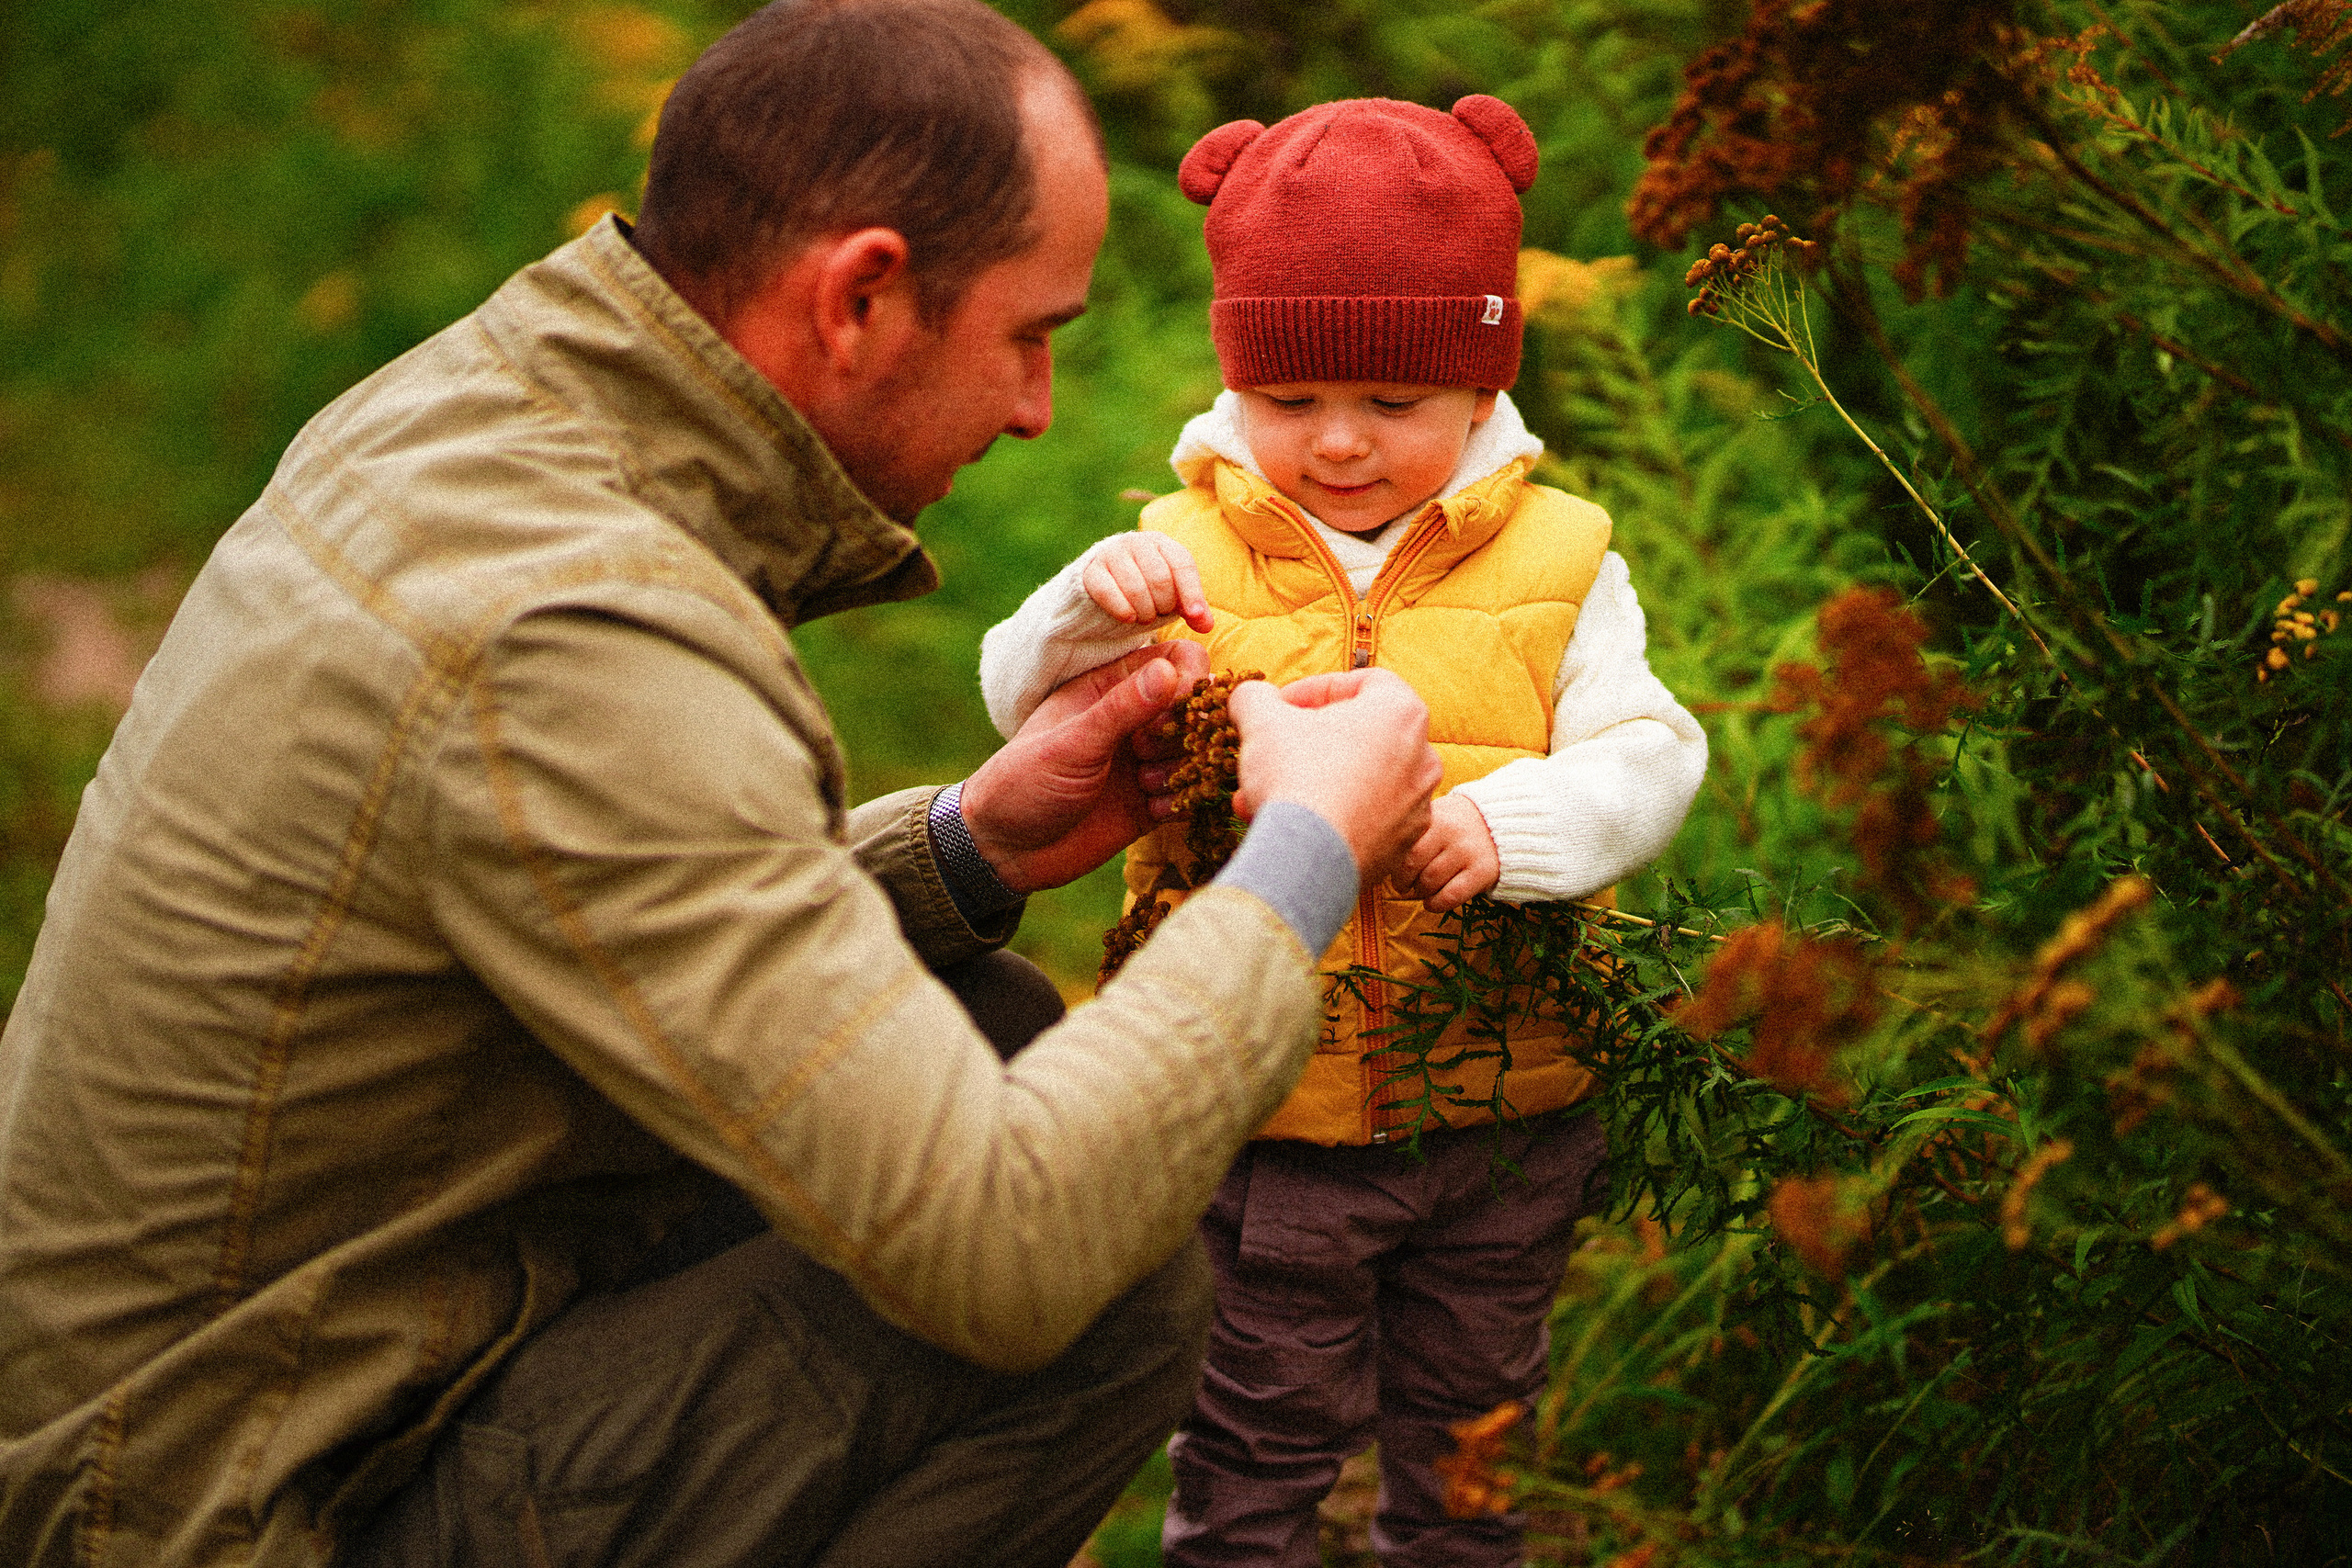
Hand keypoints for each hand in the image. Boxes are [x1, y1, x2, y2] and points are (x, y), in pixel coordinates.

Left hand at [959, 641, 1210, 893]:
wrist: (1004, 851)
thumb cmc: (1023, 783)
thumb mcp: (1072, 743)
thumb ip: (1123, 708)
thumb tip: (1172, 669)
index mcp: (1109, 687)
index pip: (1174, 659)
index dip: (1186, 680)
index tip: (1171, 709)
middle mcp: (1132, 719)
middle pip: (1194, 708)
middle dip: (1183, 731)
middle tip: (1145, 753)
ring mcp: (1143, 760)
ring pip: (1195, 752)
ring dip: (1180, 768)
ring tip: (1143, 785)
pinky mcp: (1150, 800)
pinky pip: (1189, 792)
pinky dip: (1178, 801)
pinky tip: (1149, 811)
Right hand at [1082, 534, 1212, 632]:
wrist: (1105, 592)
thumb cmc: (1148, 594)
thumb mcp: (1173, 600)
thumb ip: (1193, 611)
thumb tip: (1207, 626)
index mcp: (1162, 543)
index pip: (1182, 564)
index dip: (1191, 592)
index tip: (1195, 616)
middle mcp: (1136, 542)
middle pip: (1160, 578)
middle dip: (1163, 605)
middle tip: (1159, 614)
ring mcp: (1111, 554)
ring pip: (1135, 587)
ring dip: (1144, 611)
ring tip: (1144, 617)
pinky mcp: (1090, 571)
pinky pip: (1107, 592)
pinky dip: (1121, 609)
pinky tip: (1128, 618)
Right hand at [1228, 669, 1440, 886]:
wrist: (1309, 858)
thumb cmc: (1295, 775)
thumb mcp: (1261, 718)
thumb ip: (1256, 696)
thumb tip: (1253, 697)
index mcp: (1402, 713)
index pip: (1363, 682)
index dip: (1315, 689)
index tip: (1282, 706)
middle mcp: (1422, 758)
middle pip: (1360, 737)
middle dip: (1308, 744)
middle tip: (1272, 752)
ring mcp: (1416, 807)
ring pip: (1358, 782)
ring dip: (1313, 783)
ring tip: (1267, 795)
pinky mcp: (1401, 847)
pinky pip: (1362, 821)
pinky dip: (1330, 818)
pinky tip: (1290, 826)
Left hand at [1389, 793, 1499, 912]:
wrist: (1499, 824)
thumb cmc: (1453, 823)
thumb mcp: (1433, 815)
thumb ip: (1410, 829)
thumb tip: (1375, 856)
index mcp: (1435, 818)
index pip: (1403, 848)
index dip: (1393, 866)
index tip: (1392, 871)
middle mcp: (1452, 833)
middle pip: (1413, 867)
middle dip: (1403, 882)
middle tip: (1403, 885)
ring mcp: (1468, 853)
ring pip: (1430, 883)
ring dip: (1420, 893)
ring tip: (1421, 889)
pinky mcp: (1483, 872)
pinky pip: (1450, 897)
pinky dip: (1436, 904)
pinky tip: (1433, 901)